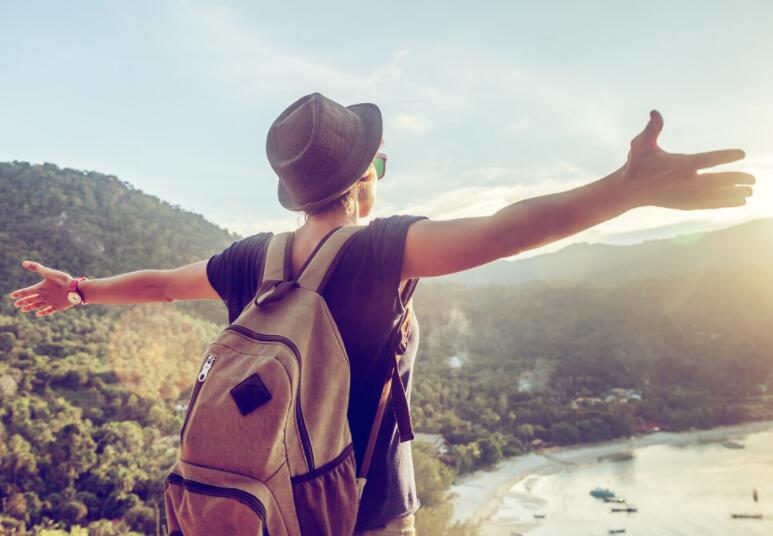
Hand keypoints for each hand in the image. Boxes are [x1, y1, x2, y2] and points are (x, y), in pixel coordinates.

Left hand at [8, 261, 74, 315]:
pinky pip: (47, 311)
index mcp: (40, 289)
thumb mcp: (49, 272)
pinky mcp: (57, 307)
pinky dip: (42, 312)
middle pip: (30, 300)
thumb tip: (23, 263)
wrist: (75, 291)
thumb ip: (37, 268)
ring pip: (37, 306)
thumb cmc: (63, 280)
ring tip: (23, 310)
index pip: (26, 292)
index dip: (18, 294)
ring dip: (29, 308)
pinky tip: (38, 314)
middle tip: (15, 305)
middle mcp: (43, 297)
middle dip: (22, 302)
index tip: (12, 296)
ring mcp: (50, 303)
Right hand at [620, 110, 753, 209]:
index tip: (742, 154)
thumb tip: (654, 112)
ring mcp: (686, 195)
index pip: (708, 159)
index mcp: (679, 165)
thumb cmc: (636, 165)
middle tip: (753, 180)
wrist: (628, 191)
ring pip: (716, 195)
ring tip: (750, 193)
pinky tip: (738, 202)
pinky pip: (710, 204)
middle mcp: (686, 182)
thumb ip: (651, 129)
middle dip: (737, 180)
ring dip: (734, 194)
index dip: (726, 156)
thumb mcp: (640, 144)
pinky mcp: (685, 204)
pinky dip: (725, 203)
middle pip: (718, 181)